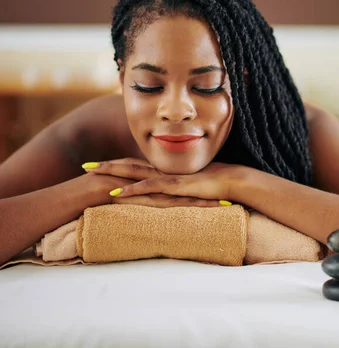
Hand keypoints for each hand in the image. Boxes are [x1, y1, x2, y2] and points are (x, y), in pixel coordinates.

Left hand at [83, 159, 246, 203]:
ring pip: (134, 173)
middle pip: (129, 166)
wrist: (231, 180)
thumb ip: (179, 190)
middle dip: (106, 165)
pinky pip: (148, 187)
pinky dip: (130, 189)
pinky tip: (115, 192)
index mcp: (165, 171)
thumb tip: (172, 195)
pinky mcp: (174, 185)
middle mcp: (163, 171)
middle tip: (84, 165)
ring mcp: (167, 177)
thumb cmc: (215, 185)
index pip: (136, 166)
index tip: (99, 166)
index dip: (117, 165)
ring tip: (91, 174)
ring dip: (112, 173)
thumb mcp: (191, 188)